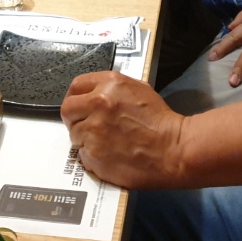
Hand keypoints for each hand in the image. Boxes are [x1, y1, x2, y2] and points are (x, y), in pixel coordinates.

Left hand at [61, 72, 187, 187]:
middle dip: (75, 118)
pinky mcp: (93, 155)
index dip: (76, 98)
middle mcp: (97, 104)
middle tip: (86, 126)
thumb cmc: (160, 120)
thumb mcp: (137, 89)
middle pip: (68, 110)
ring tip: (105, 143)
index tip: (79, 106)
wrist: (174, 149)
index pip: (75, 87)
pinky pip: (83, 155)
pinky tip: (110, 155)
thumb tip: (91, 96)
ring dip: (85, 139)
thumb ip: (110, 89)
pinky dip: (92, 157)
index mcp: (108, 84)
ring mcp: (93, 131)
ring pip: (74, 135)